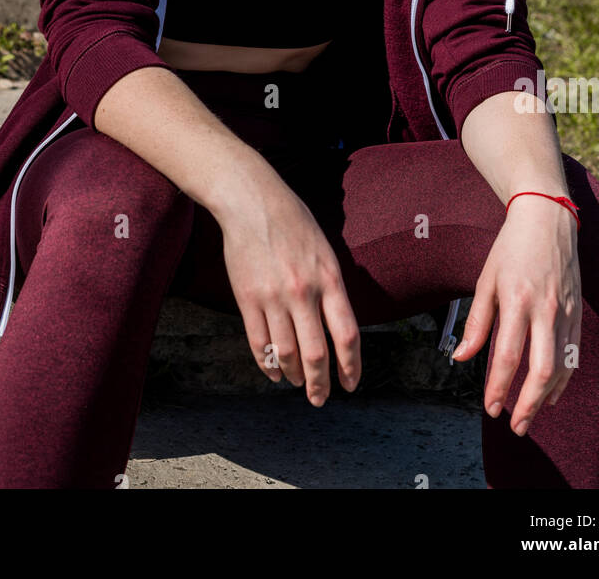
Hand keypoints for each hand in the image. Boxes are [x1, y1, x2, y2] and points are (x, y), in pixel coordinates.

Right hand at [218, 177, 361, 406]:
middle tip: (320, 398)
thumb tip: (337, 328)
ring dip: (293, 375)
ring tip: (297, 383)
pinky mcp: (247, 298)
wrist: (251, 201)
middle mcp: (303, 291)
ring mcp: (273, 296)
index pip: (347, 335)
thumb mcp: (325, 251)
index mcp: (329, 278)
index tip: (350, 384)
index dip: (351, 366)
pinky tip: (273, 373)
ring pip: (286, 353)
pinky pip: (258, 342)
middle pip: (316, 353)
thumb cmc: (293, 222)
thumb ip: (332, 288)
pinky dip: (267, 364)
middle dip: (320, 383)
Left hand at [451, 196, 580, 434]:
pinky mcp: (577, 313)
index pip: (508, 356)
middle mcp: (545, 310)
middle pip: (542, 370)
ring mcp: (565, 312)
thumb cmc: (511, 248)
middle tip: (516, 427)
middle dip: (528, 405)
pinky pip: (574, 355)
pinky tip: (551, 394)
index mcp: (517, 300)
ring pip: (562, 368)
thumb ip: (477, 322)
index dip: (498, 387)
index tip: (490, 408)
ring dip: (546, 398)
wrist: (548, 218)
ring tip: (530, 416)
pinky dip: (564, 379)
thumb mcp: (486, 279)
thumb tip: (461, 358)